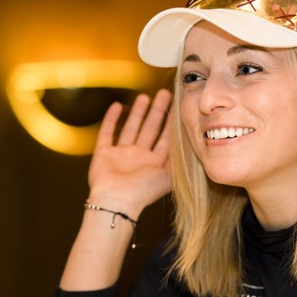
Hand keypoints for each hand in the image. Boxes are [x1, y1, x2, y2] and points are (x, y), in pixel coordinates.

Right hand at [87, 89, 171, 214]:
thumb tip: (193, 146)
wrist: (116, 202)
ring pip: (131, 128)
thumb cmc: (143, 192)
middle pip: (150, 129)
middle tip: (164, 94)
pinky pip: (107, 133)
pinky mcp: (103, 154)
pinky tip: (116, 106)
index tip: (178, 107)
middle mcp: (139, 158)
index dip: (172, 123)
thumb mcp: (168, 177)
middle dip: (158, 112)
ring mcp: (121, 156)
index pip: (166, 139)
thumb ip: (179, 161)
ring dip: (137, 113)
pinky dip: (111, 119)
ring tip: (145, 96)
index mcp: (155, 164)